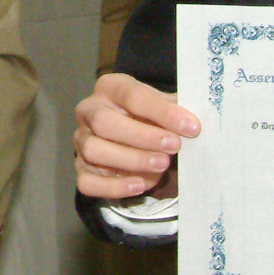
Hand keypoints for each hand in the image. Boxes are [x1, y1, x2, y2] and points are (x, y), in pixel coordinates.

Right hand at [75, 73, 194, 201]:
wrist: (137, 138)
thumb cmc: (153, 118)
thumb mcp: (164, 107)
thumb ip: (176, 110)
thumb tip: (193, 122)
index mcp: (110, 88)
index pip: (132, 96)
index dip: (162, 112)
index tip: (191, 127)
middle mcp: (89, 111)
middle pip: (104, 122)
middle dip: (142, 137)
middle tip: (174, 146)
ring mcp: (81, 141)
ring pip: (93, 150)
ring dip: (131, 160)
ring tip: (162, 165)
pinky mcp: (80, 168)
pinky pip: (87, 182)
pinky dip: (114, 186)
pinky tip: (140, 185)